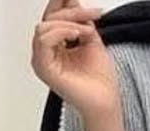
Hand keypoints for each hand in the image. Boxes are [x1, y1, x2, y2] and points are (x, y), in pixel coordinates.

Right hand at [31, 1, 118, 117]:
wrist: (106, 101)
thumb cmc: (100, 79)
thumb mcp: (90, 38)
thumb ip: (80, 19)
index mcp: (54, 45)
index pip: (52, 16)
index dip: (62, 3)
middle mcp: (45, 52)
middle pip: (48, 18)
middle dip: (72, 12)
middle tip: (93, 15)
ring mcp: (42, 61)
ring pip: (44, 26)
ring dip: (68, 23)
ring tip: (87, 31)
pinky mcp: (44, 69)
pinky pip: (44, 40)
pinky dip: (61, 32)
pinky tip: (77, 36)